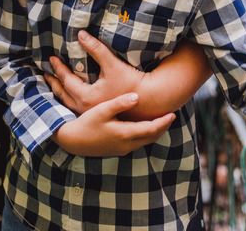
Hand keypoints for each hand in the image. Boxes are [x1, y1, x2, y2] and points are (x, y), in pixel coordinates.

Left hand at [45, 29, 143, 115]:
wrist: (149, 99)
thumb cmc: (130, 81)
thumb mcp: (111, 64)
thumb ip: (95, 48)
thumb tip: (81, 34)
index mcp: (86, 97)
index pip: (67, 80)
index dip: (58, 68)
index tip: (51, 58)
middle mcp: (85, 108)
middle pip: (63, 94)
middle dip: (54, 82)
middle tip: (45, 73)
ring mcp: (91, 114)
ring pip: (69, 104)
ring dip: (59, 93)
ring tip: (53, 85)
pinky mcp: (98, 115)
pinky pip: (77, 108)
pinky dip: (69, 101)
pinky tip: (69, 97)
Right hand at [53, 92, 174, 156]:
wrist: (72, 141)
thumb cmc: (86, 123)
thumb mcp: (102, 110)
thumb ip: (120, 103)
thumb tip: (137, 97)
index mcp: (124, 134)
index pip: (151, 129)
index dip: (163, 122)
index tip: (173, 113)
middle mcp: (126, 144)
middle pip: (151, 137)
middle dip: (162, 127)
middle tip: (171, 116)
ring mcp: (122, 149)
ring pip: (145, 141)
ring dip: (154, 131)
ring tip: (162, 120)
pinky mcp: (118, 150)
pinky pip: (138, 143)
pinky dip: (145, 135)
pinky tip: (145, 127)